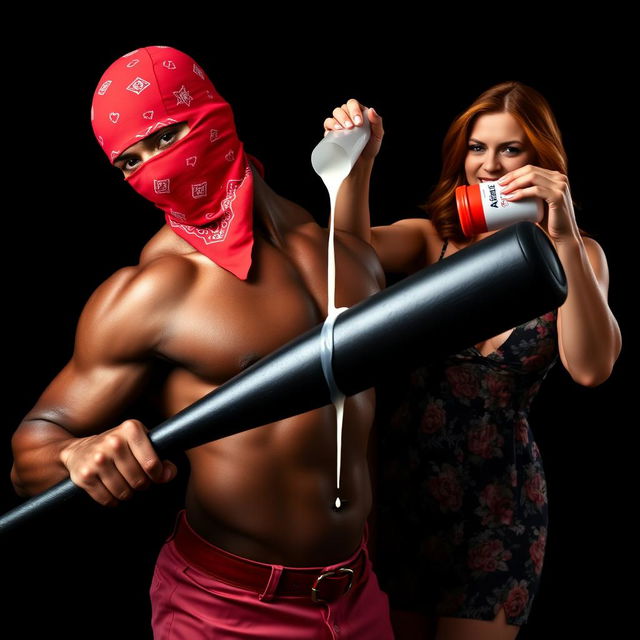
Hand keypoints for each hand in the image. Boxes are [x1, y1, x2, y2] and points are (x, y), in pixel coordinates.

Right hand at [59, 419, 176, 506]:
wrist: (78, 450)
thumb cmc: (117, 446)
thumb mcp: (140, 443)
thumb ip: (160, 457)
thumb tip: (169, 474)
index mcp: (130, 429)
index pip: (152, 463)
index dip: (158, 474)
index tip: (156, 475)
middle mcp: (113, 441)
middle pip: (139, 480)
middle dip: (142, 484)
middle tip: (139, 480)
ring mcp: (97, 459)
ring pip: (124, 492)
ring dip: (128, 493)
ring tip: (125, 484)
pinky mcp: (85, 476)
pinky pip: (107, 499)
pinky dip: (113, 500)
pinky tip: (112, 491)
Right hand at [323, 98, 383, 164]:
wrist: (360, 165)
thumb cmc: (369, 149)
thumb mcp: (377, 136)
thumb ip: (377, 122)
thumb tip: (371, 110)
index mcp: (358, 113)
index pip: (353, 104)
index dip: (354, 109)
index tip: (359, 123)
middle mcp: (347, 117)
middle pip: (343, 107)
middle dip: (347, 115)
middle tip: (352, 127)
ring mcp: (339, 124)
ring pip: (335, 113)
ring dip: (339, 118)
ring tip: (345, 128)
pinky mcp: (331, 133)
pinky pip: (327, 123)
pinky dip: (330, 124)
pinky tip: (335, 129)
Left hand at [498, 165, 579, 242]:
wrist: (562, 233)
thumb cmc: (548, 220)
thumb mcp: (537, 202)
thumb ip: (529, 194)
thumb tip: (506, 192)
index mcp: (554, 177)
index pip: (530, 168)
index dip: (514, 173)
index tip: (501, 181)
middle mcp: (559, 178)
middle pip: (530, 170)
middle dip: (512, 177)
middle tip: (499, 185)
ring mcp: (560, 186)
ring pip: (532, 177)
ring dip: (515, 184)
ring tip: (504, 192)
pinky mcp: (558, 196)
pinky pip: (536, 190)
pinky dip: (522, 193)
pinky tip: (512, 198)